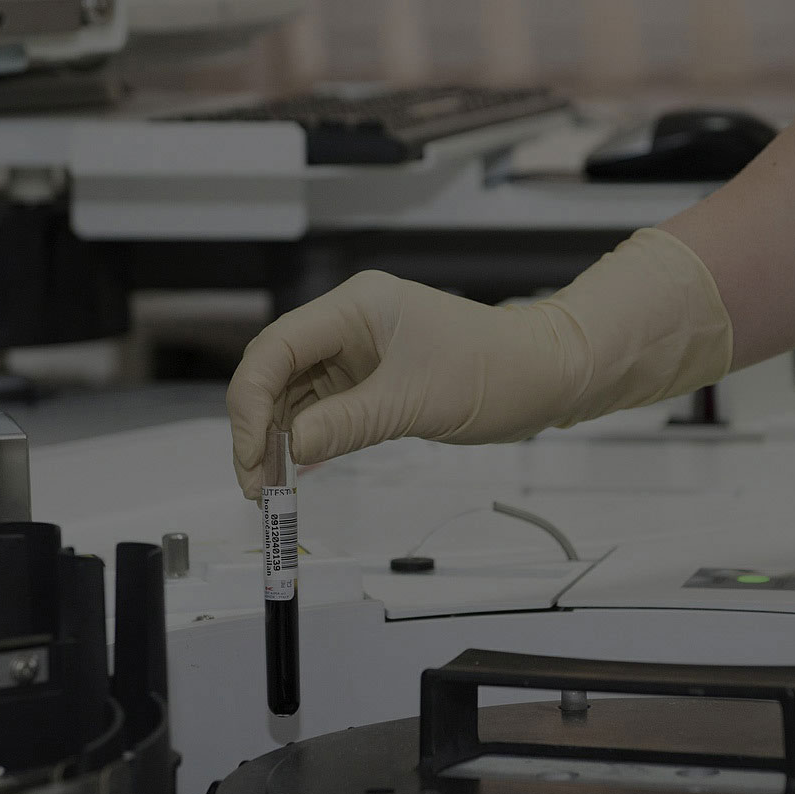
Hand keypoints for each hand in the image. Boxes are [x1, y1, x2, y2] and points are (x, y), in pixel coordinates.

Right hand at [227, 271, 574, 496]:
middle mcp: (349, 325)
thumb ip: (347, 423)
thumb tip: (291, 448)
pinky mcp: (369, 382)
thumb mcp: (414, 401)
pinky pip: (321, 410)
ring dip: (277, 440)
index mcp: (356, 306)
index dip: (252, 400)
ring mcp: (357, 354)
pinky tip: (293, 471)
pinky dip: (305, 441)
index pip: (277, 347)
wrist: (545, 375)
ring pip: (293, 396)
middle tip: (254, 481)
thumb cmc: (496, 368)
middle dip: (257, 426)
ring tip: (269, 487)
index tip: (249, 451)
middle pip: (276, 371)